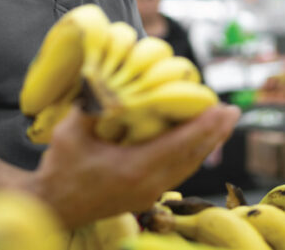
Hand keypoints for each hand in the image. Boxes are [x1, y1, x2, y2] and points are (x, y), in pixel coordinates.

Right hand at [28, 104, 240, 227]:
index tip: (222, 109)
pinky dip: (191, 154)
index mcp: (134, 169)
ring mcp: (149, 193)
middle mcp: (148, 184)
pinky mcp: (146, 196)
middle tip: (232, 111)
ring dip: (206, 144)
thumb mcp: (70, 132)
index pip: (178, 145)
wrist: (53, 206)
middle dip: (214, 133)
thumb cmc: (60, 169)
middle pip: (191, 157)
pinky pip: (177, 172)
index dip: (203, 126)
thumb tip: (105, 78)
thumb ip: (91, 106)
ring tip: (221, 123)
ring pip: (187, 166)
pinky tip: (196, 141)